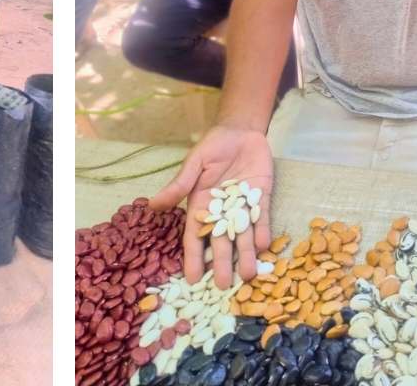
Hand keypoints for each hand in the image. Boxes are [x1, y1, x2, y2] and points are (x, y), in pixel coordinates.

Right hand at [149, 125, 273, 288]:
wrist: (241, 131)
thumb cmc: (212, 147)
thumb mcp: (193, 164)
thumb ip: (179, 186)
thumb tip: (152, 204)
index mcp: (201, 205)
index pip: (195, 236)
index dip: (193, 257)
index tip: (193, 279)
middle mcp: (221, 212)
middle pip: (221, 242)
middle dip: (222, 263)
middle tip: (224, 286)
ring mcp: (243, 207)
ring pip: (243, 236)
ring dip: (245, 255)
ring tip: (248, 275)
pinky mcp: (262, 198)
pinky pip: (262, 219)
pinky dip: (263, 231)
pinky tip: (263, 246)